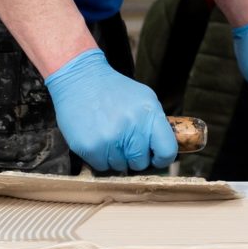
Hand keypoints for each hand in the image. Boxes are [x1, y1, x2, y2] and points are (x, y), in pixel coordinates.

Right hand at [43, 49, 179, 172]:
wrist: (80, 80)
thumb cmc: (115, 90)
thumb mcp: (145, 98)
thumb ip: (156, 124)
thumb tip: (165, 151)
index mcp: (149, 114)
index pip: (167, 151)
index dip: (162, 159)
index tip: (155, 157)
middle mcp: (131, 128)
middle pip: (141, 163)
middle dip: (135, 157)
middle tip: (126, 142)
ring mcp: (109, 139)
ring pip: (121, 167)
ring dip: (116, 158)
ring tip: (110, 136)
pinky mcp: (90, 147)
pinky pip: (102, 166)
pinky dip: (100, 158)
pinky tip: (98, 139)